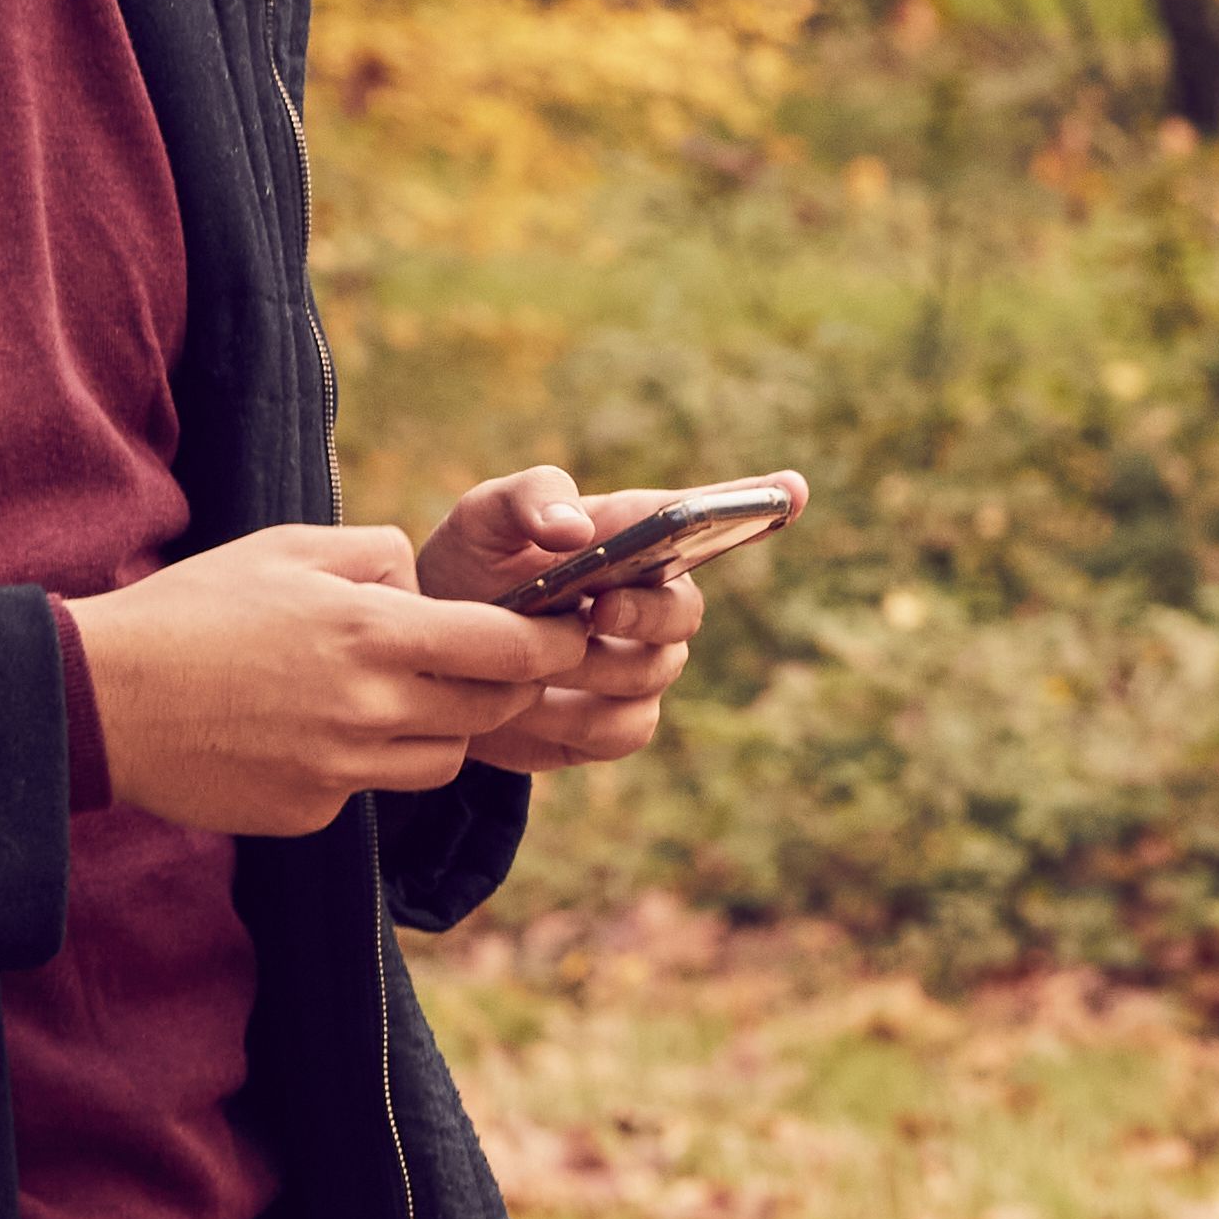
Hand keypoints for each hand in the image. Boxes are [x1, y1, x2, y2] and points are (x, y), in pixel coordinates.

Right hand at [62, 521, 586, 838]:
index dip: (553, 641)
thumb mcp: (288, 547)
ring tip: (398, 690)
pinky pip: (373, 787)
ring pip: (442, 758)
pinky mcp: (311, 812)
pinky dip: (368, 760)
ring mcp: (341, 770)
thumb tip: (426, 587)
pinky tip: (314, 728)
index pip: (508, 649)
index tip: (570, 630)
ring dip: (444, 725)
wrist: (100, 701)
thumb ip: (377, 557)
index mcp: (372, 633)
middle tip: (497, 661)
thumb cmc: (193, 610)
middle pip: (490, 710)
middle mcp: (368, 708)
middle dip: (510, 684)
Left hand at [414, 464, 812, 776]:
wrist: (425, 658)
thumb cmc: (467, 570)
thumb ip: (528, 500)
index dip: (758, 501)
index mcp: (631, 534)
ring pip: (654, 674)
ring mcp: (638, 664)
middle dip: (644, 613)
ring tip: (525, 663)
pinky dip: (576, 720)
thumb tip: (578, 529)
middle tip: (593, 611)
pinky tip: (528, 706)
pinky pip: (625, 730)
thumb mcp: (480, 519)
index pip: (710, 514)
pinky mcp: (610, 725)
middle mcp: (650, 600)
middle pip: (686, 611)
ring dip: (588, 669)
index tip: (793, 488)